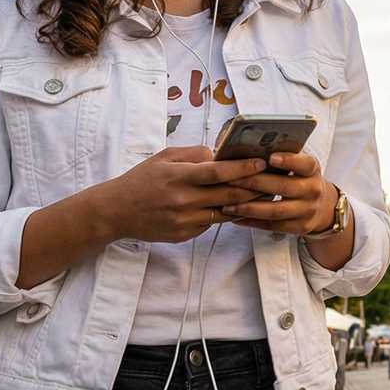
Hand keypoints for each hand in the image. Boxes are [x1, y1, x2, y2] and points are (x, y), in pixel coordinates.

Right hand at [94, 146, 269, 242]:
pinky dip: (223, 214)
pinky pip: (211, 223)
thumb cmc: (142, 180)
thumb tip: (221, 154)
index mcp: (179, 177)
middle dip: (254, 188)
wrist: (116, 211)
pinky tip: (233, 207)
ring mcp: (185, 221)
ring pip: (225, 213)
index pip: (218, 173)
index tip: (262, 162)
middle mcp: (183, 200)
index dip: (243, 169)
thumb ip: (194, 154)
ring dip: (245, 204)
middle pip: (229, 196)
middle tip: (273, 180)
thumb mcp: (164, 157)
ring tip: (262, 193)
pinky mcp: (184, 235)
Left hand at [220, 151, 337, 234]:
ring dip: (249, 208)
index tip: (270, 157)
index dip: (288, 160)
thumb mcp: (299, 165)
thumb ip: (281, 157)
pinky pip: (273, 226)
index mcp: (312, 169)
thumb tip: (246, 146)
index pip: (304, 163)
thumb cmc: (300, 179)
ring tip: (228, 205)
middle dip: (255, 183)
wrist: (322, 206)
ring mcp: (308, 210)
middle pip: (283, 186)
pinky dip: (252, 222)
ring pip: (276, 210)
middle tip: (231, 180)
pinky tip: (236, 217)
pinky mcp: (301, 227)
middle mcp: (313, 189)